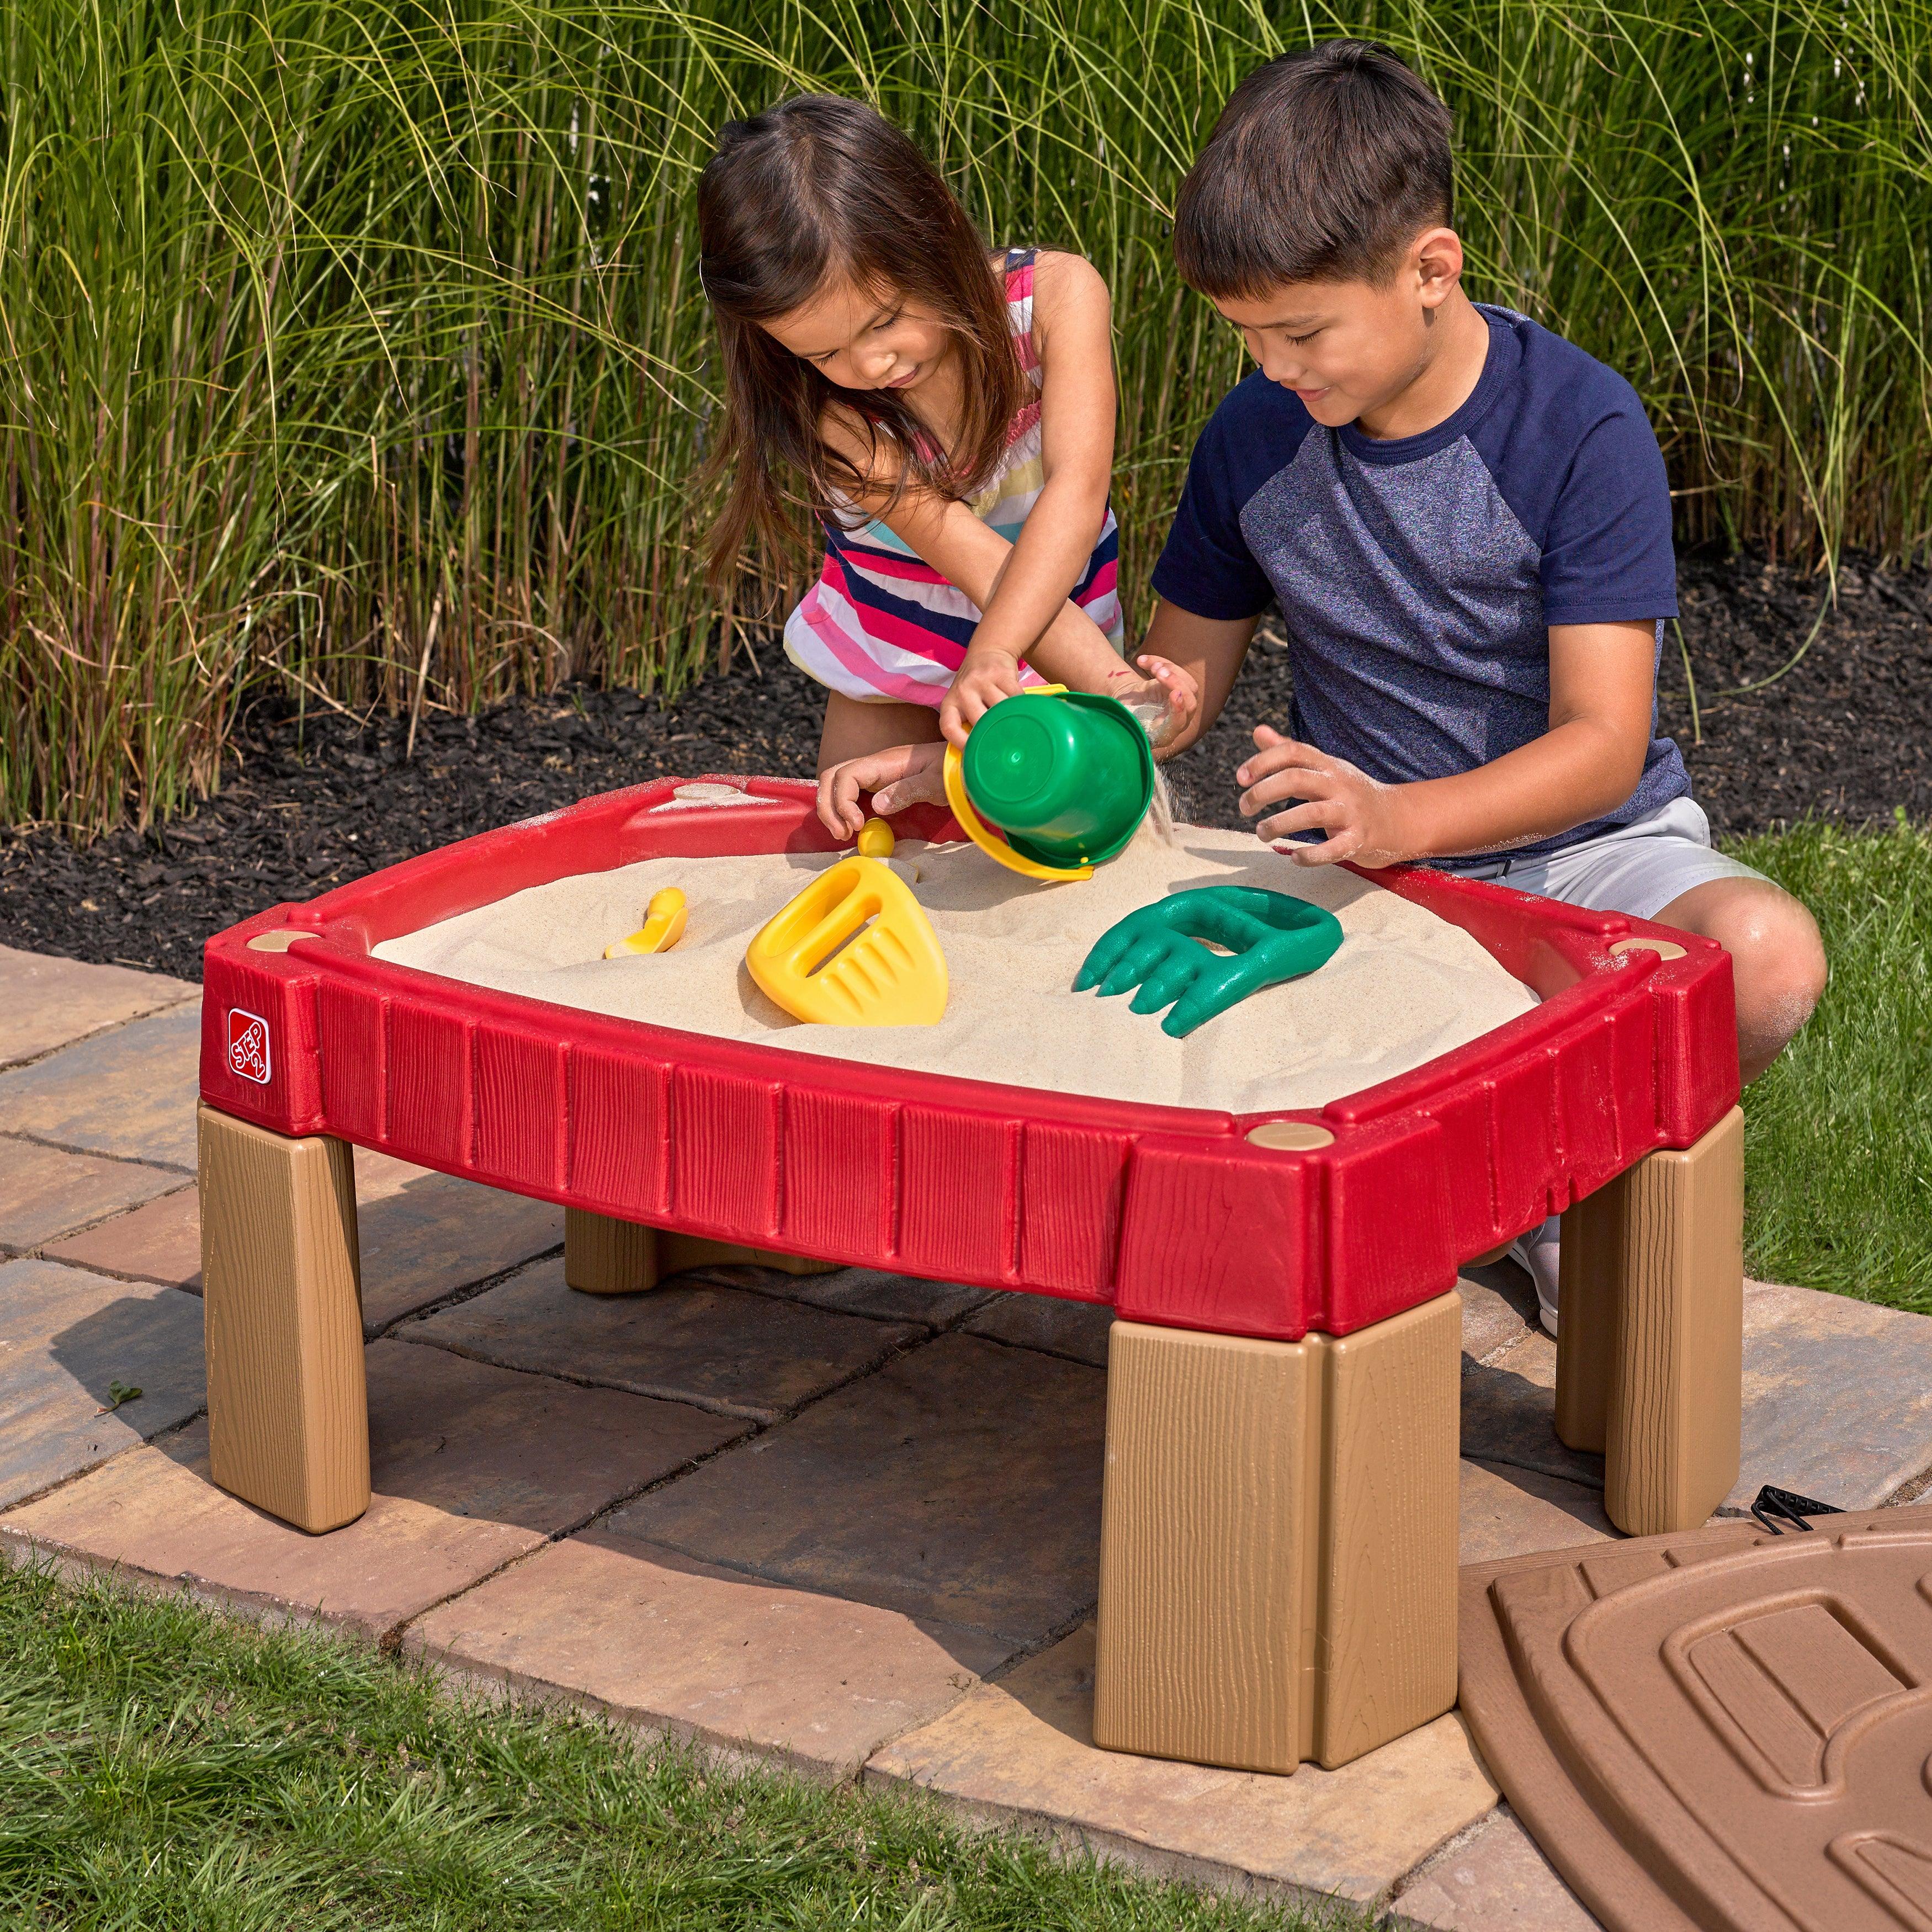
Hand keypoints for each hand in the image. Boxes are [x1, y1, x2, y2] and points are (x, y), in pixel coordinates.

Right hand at [816, 740, 946, 838]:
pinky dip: (843, 810)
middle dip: (828, 806)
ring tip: (843, 834)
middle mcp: (874, 766)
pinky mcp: (879, 786)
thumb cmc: (953, 771)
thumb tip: (876, 806)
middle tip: (841, 834)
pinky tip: (853, 827)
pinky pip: (851, 793)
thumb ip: (908, 791)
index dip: (843, 801)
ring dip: (832, 809)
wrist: (964, 765)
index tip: (858, 825)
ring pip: (837, 785)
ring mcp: (875, 775)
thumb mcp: (935, 781)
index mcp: (884, 762)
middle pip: (832, 778)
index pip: (847, 775)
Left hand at [939, 645, 1025, 745]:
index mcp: (949, 703)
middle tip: (1006, 748)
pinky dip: (1021, 706)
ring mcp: (982, 681)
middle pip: (981, 722)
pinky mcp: (1001, 673)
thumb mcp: (962, 703)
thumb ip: (967, 725)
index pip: (949, 728)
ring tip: (1017, 726)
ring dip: (1011, 719)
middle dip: (994, 735)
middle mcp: (963, 691)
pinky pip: (1015, 697)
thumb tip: (981, 756)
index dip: (961, 744)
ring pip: (1001, 710)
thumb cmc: (975, 687)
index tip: (974, 755)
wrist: (987, 651)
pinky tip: (1023, 710)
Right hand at [1107, 653, 1200, 750]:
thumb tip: (1127, 714)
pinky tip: (1142, 661)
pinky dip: (1160, 662)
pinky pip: (1177, 672)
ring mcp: (1181, 703)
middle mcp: (1177, 720)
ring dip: (1171, 670)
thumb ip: (1129, 720)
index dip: (1178, 710)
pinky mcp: (1178, 687)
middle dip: (1176, 684)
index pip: (1179, 723)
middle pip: (1189, 701)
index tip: (1174, 693)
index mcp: (1164, 734)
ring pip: (1189, 684)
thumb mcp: (1123, 720)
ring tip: (1151, 666)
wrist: (1124, 707)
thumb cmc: (1122, 719)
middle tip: (1158, 672)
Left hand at [1237, 725, 1412, 866]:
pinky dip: (1312, 856)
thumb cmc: (1348, 792)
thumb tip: (1257, 731)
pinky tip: (1294, 858)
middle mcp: (1338, 784)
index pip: (1293, 751)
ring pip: (1312, 814)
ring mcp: (1350, 811)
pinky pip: (1334, 849)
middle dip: (1263, 792)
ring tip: (1261, 833)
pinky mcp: (1359, 839)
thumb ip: (1288, 751)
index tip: (1240, 778)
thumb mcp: (1321, 768)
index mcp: (1327, 765)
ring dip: (1279, 824)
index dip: (1263, 761)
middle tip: (1243, 808)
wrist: (1395, 818)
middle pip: (1297, 779)